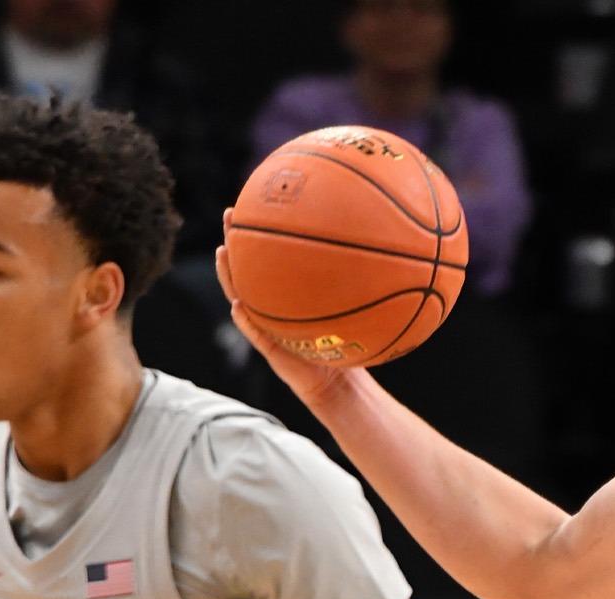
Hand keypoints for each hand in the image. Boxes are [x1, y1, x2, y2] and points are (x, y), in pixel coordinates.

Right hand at [215, 212, 358, 408]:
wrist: (338, 382)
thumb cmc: (346, 345)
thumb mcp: (356, 310)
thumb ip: (361, 286)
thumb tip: (390, 254)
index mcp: (285, 294)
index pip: (270, 258)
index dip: (262, 232)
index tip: (257, 201)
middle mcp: (271, 306)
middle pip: (247, 268)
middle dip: (236, 240)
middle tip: (231, 214)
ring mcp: (265, 326)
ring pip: (240, 296)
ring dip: (229, 275)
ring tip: (223, 252)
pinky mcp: (270, 350)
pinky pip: (254, 333)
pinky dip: (246, 321)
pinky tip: (238, 306)